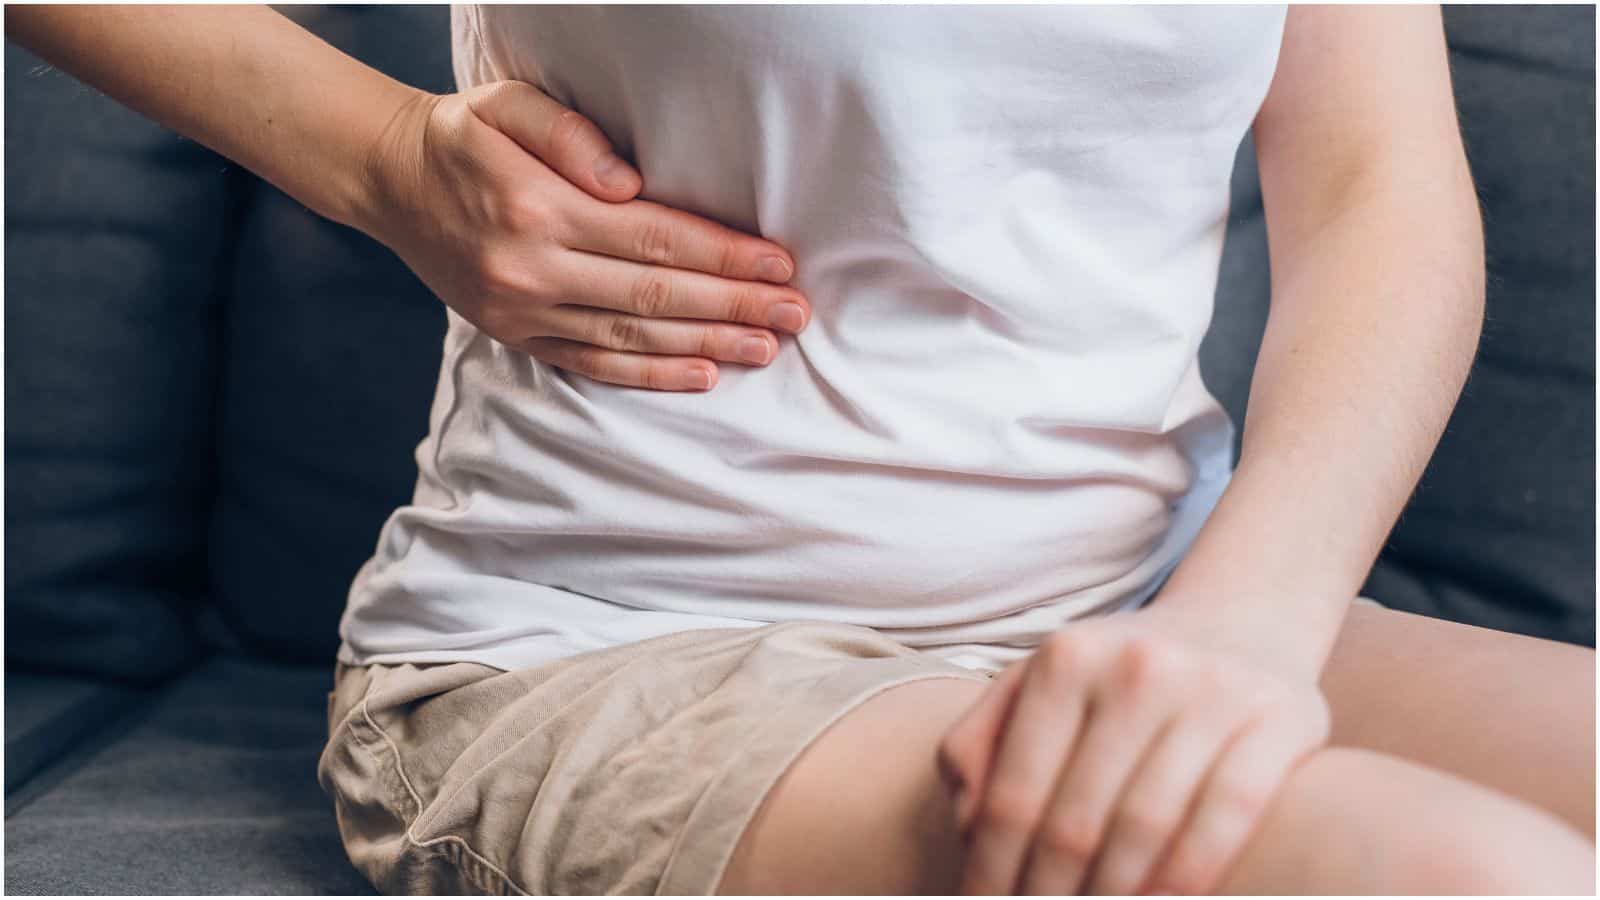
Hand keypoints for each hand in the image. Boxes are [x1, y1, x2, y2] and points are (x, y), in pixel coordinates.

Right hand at [357, 81, 810, 390]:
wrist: (390, 181)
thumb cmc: (464, 136)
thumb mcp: (506, 104)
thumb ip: (570, 134)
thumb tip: (631, 182)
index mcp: (538, 207)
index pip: (655, 237)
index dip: (723, 254)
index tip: (779, 262)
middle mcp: (532, 268)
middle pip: (656, 295)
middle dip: (734, 305)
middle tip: (796, 313)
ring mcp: (523, 311)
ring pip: (633, 338)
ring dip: (707, 344)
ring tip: (767, 346)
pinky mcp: (517, 335)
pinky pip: (594, 364)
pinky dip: (652, 375)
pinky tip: (703, 374)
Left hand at [938, 613, 1330, 894]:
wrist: (1243, 617)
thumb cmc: (1120, 674)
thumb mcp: (1041, 683)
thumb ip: (983, 741)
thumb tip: (967, 825)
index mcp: (1065, 660)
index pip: (1014, 796)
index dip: (994, 871)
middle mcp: (1137, 667)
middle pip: (1075, 822)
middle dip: (1049, 896)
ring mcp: (1213, 690)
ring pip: (1145, 827)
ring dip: (1112, 898)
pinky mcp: (1281, 718)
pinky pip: (1227, 816)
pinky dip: (1188, 876)